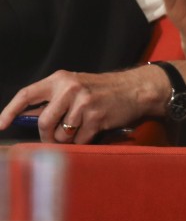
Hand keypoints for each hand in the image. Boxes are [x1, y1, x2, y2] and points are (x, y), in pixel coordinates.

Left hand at [0, 67, 161, 143]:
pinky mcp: (97, 117)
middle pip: (44, 122)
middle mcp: (71, 88)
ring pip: (61, 135)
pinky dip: (83, 141)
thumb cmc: (103, 90)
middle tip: (53, 139)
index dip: (10, 111)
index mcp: (61, 79)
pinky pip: (79, 140)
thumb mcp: (76, 87)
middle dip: (46, 136)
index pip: (27, 94)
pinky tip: (93, 130)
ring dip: (68, 139)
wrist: (136, 89)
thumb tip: (27, 120)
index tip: (0, 125)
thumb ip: (53, 100)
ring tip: (80, 129)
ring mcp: (84, 103)